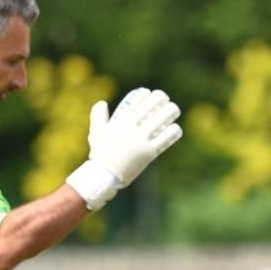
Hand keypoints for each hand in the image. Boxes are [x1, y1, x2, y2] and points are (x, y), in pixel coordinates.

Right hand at [65, 88, 182, 209]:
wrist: (105, 176)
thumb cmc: (100, 154)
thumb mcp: (96, 133)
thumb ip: (98, 116)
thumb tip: (103, 103)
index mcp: (122, 119)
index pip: (141, 97)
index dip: (149, 93)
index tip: (151, 95)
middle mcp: (134, 126)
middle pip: (156, 102)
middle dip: (163, 99)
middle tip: (165, 103)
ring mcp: (143, 139)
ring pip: (166, 116)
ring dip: (172, 111)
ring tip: (173, 112)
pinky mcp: (150, 152)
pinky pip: (169, 136)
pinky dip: (174, 130)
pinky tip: (174, 129)